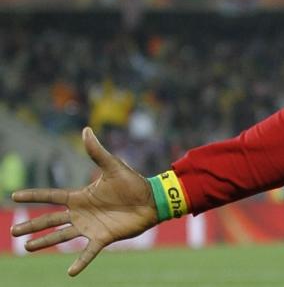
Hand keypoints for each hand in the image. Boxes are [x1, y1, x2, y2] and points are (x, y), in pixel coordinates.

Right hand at [9, 127, 158, 275]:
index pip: (51, 197)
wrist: (152, 199)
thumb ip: (97, 152)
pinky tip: (70, 272)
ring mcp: (91, 226)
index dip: (34, 196)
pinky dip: (80, 262)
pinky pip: (88, 252)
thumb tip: (86, 130)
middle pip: (50, 220)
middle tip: (13, 231)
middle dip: (32, 225)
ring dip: (45, 242)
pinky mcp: (103, 237)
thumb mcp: (113, 166)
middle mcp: (81, 213)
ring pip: (62, 236)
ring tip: (27, 248)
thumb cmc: (133, 182)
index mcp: (81, 196)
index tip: (14, 195)